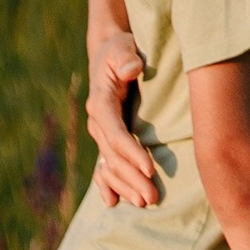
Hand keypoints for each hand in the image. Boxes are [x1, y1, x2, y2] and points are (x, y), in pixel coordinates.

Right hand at [87, 26, 158, 210]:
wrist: (110, 52)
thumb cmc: (121, 48)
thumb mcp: (123, 46)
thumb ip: (126, 57)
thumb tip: (132, 69)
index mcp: (100, 101)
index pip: (115, 132)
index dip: (131, 152)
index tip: (150, 169)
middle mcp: (97, 121)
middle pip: (113, 156)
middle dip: (132, 178)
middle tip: (152, 197)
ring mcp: (100, 132)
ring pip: (110, 165)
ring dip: (125, 186)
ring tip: (144, 203)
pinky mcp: (107, 137)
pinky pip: (104, 165)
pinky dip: (107, 184)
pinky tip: (113, 202)